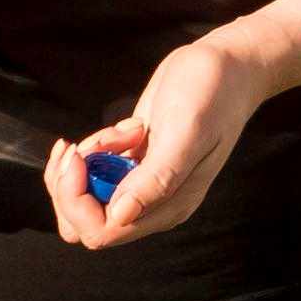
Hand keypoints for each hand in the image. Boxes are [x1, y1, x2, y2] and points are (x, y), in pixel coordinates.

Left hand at [48, 31, 277, 248]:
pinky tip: (127, 127)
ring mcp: (141, 185)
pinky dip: (96, 148)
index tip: (81, 157)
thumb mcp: (185, 132)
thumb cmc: (213, 95)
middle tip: (89, 143)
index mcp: (167, 208)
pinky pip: (95, 171)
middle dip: (70, 184)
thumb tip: (120, 215)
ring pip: (83, 197)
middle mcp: (151, 204)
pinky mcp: (134, 164)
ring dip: (85, 162)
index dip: (77, 200)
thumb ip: (156, 178)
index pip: (100, 231)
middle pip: (82, 220)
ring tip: (118, 132)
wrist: (230, 69)